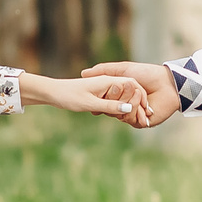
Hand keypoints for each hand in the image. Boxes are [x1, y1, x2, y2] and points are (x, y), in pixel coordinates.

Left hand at [20, 72, 153, 125]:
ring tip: (140, 120)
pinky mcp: (98, 93)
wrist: (53, 92)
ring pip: (124, 96)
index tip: (148, 112)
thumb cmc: (69, 96)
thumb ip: (110, 106)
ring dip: (132, 107)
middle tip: (148, 120)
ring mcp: (103, 87)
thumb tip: (128, 109)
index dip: (142, 99)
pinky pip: (115, 99)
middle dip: (139, 105)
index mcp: (108, 81)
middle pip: (131, 91)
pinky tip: (124, 117)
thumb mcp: (90, 103)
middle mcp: (108, 82)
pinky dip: (121, 107)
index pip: (133, 86)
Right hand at [79, 61, 178, 128]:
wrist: (167, 83)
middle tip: (126, 90)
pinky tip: (146, 107)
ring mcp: (133, 114)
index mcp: (118, 95)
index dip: (100, 100)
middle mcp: (124, 106)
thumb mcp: (123, 69)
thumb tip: (84, 73)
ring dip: (130, 105)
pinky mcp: (142, 121)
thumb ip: (103, 70)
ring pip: (121, 115)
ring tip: (141, 95)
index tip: (96, 96)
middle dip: (116, 100)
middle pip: (110, 110)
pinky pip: (132, 120)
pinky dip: (137, 112)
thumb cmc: (147, 73)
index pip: (103, 102)